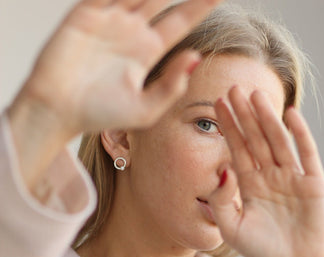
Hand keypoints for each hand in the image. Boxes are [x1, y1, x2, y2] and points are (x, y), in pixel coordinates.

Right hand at [14, 0, 221, 133]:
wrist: (60, 112)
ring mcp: (109, 20)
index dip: (200, 5)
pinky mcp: (85, 14)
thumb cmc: (101, 114)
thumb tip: (195, 56)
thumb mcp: (145, 109)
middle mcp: (131, 31)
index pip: (180, 21)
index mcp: (148, 52)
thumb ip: (171, 86)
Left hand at [210, 87, 323, 256]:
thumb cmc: (262, 251)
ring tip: (255, 95)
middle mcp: (270, 176)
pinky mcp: (314, 182)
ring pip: (277, 141)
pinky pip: (306, 154)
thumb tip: (223, 170)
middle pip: (255, 139)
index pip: (237, 149)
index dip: (228, 127)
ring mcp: (292, 177)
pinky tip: (290, 115)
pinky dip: (299, 135)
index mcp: (250, 184)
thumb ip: (222, 201)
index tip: (217, 105)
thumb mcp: (232, 228)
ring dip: (267, 118)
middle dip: (244, 115)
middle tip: (233, 89)